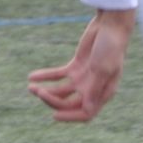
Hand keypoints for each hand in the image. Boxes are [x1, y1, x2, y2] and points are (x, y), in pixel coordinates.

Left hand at [28, 10, 135, 124]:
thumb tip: (87, 110)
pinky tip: (31, 76)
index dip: (71, 117)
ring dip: (46, 91)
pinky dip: (45, 76)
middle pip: (69, 104)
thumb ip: (94, 89)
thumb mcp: (102, 69)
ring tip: (31, 86)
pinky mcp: (75, 66)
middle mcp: (93, 88)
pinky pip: (57, 75)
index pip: (86, 113)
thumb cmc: (111, 47)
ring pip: (61, 92)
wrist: (110, 26)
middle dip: (53, 101)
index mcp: (103, 92)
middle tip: (39, 92)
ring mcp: (83, 78)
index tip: (54, 115)